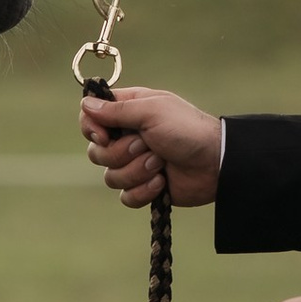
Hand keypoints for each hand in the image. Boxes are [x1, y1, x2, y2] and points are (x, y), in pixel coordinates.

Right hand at [81, 85, 221, 210]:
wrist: (216, 163)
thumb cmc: (187, 130)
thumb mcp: (151, 112)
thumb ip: (116, 110)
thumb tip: (84, 104)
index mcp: (128, 113)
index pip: (90, 119)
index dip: (92, 129)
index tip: (104, 135)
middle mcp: (127, 138)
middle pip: (96, 152)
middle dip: (122, 153)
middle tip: (147, 145)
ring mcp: (135, 164)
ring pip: (111, 177)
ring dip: (137, 171)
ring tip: (160, 163)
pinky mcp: (144, 187)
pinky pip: (125, 197)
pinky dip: (143, 191)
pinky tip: (162, 182)